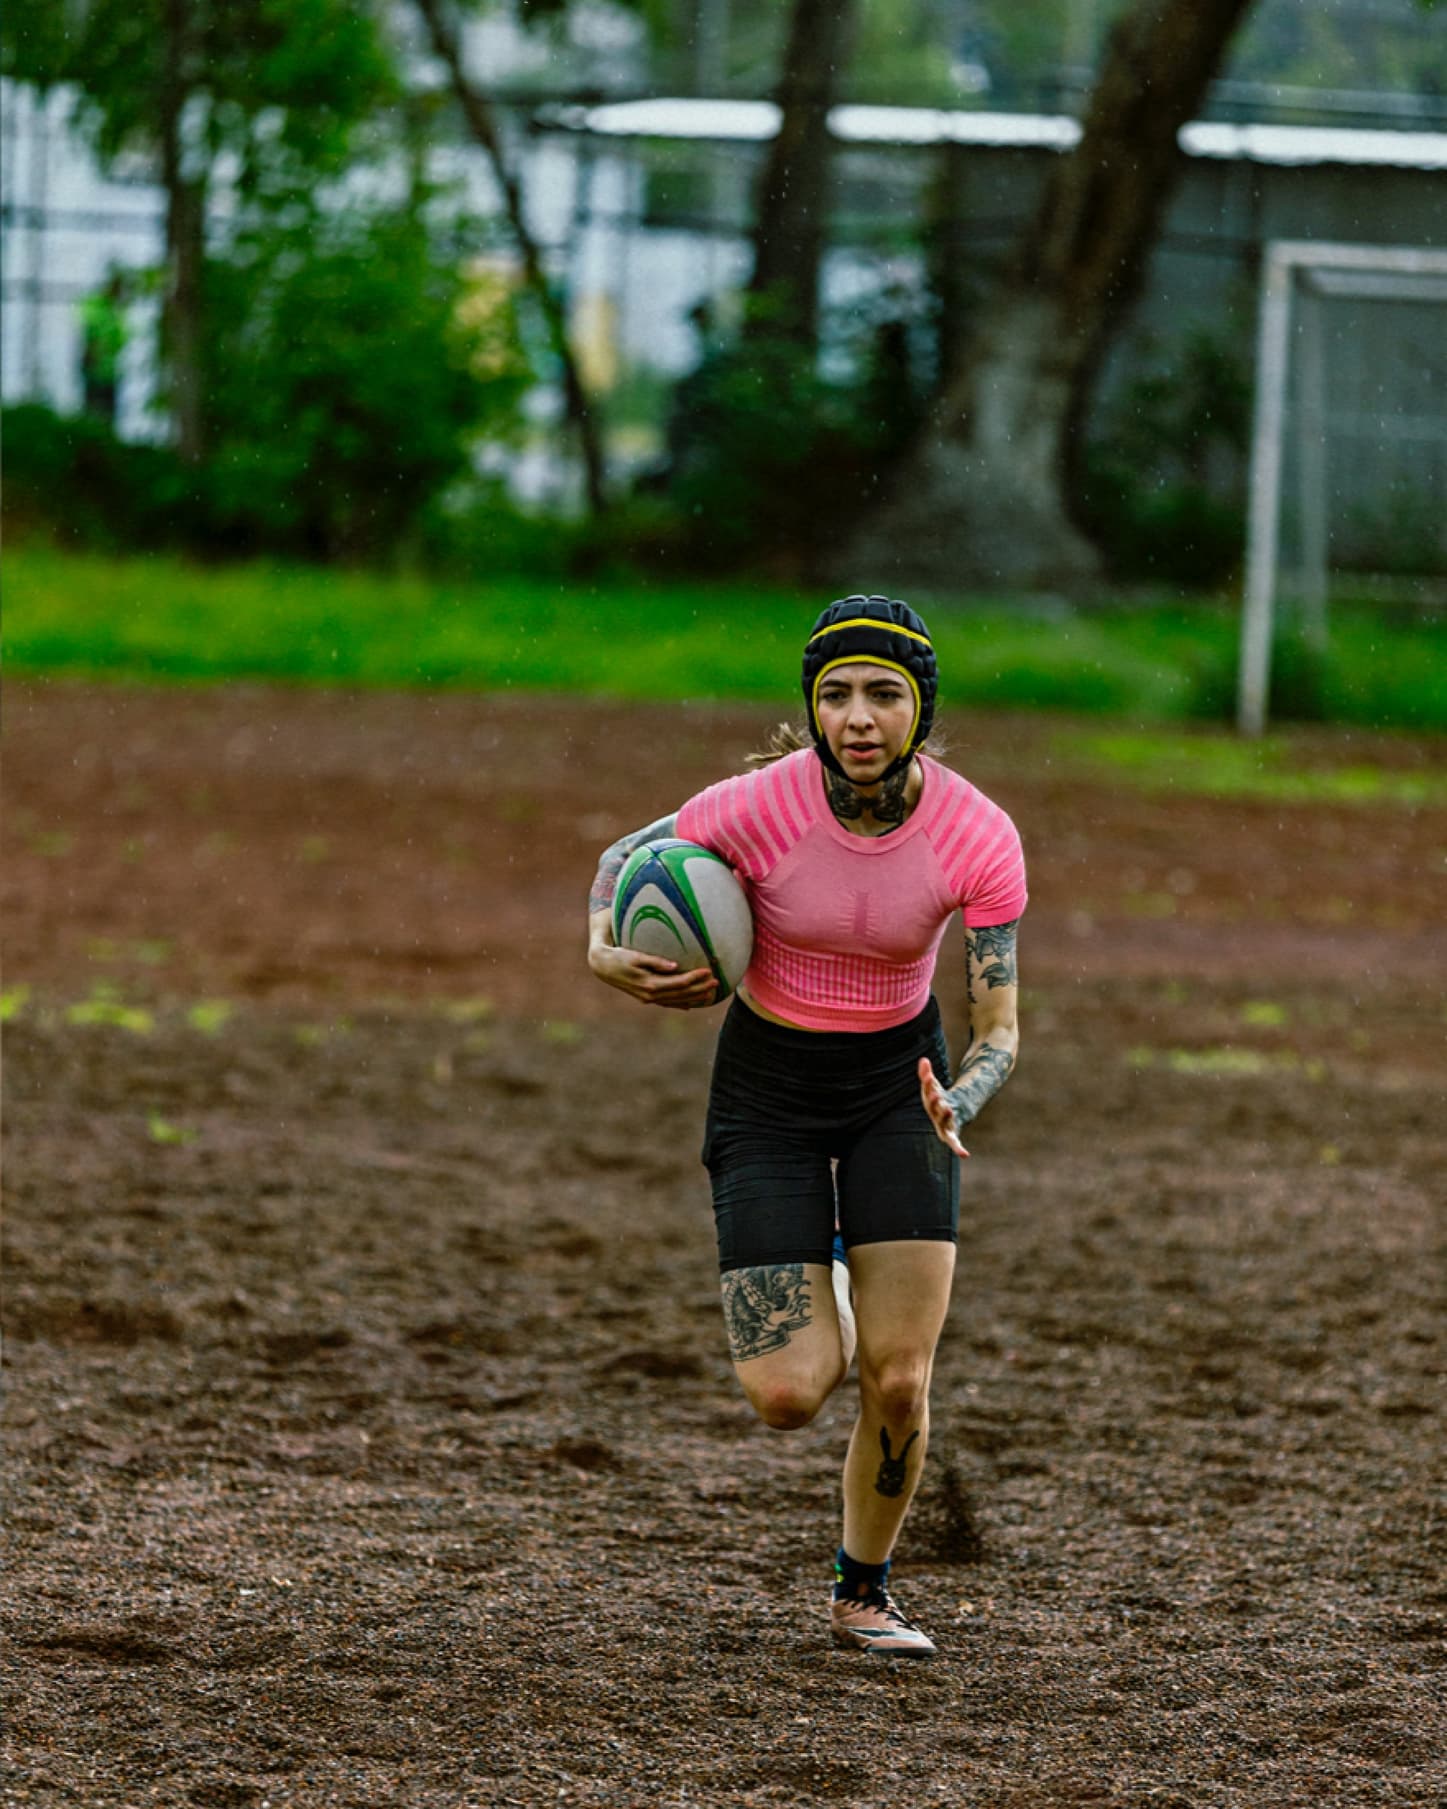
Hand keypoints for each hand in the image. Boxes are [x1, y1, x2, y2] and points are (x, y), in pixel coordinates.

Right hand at [589, 940, 717, 1009]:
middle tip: (716, 981)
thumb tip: (674, 966)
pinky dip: (680, 1004)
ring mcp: (648, 998)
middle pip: (681, 994)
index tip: (708, 971)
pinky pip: (667, 1003)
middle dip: (699, 988)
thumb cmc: (619, 956)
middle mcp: (650, 995)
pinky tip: (690, 1005)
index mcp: (649, 984)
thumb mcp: (635, 956)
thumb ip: (655, 961)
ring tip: (710, 993)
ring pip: (676, 1001)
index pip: (678, 983)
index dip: (694, 978)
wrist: (603, 967)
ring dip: (694, 997)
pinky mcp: (646, 997)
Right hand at [917, 1057, 968, 1158]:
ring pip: (942, 1121)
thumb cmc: (939, 1099)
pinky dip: (958, 1149)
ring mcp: (943, 1126)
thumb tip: (923, 1060)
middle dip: (934, 1101)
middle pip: (933, 1107)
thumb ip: (927, 1074)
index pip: (927, 1093)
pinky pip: (954, 1142)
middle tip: (935, 1093)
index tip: (929, 1077)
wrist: (952, 1113)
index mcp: (928, 1103)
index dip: (928, 1085)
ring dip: (944, 1115)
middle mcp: (934, 1116)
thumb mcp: (934, 1086)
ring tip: (949, 1108)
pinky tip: (964, 1155)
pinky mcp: (953, 1135)